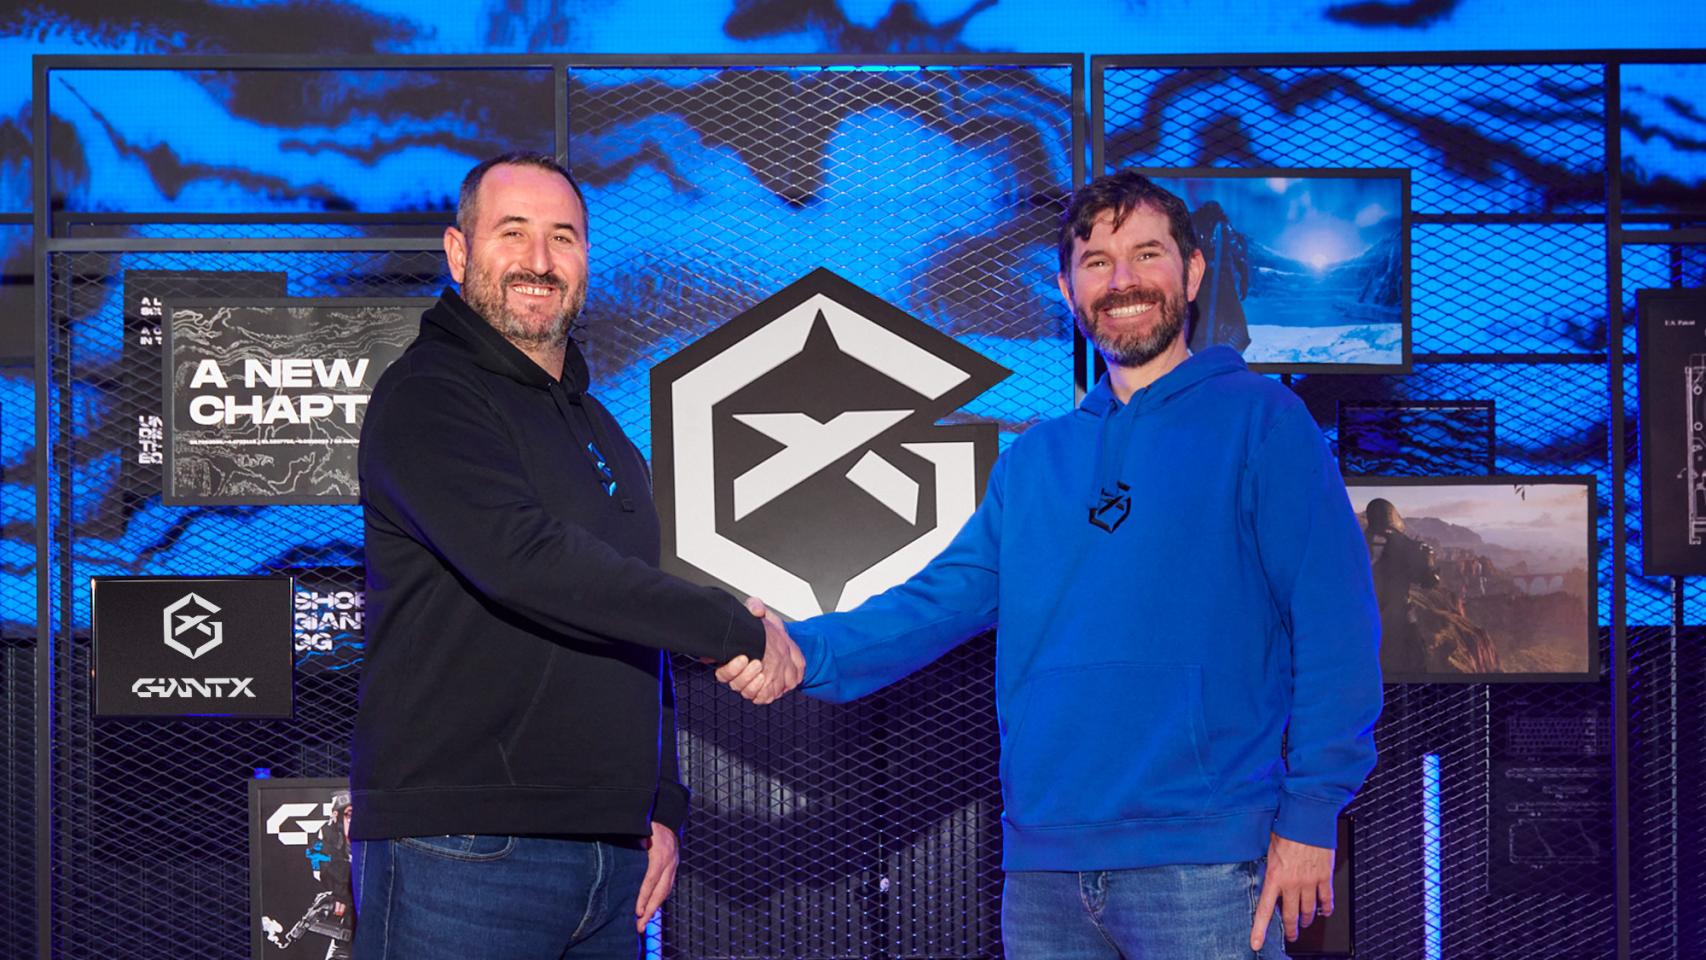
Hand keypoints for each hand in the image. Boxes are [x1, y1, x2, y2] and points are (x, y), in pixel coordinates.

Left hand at [635, 821, 677, 931]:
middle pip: (661, 891)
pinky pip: (667, 886)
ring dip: (655, 908)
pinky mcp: (673, 865)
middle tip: (639, 927)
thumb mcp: (638, 827)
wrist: (669, 811)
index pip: (651, 880)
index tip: (637, 912)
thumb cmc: (649, 819)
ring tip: (643, 923)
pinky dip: (658, 898)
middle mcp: (670, 861)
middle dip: (650, 911)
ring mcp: (673, 863)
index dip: (644, 897)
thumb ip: (629, 839)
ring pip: (665, 891)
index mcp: (660, 853)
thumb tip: (610, 845)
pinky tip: (650, 907)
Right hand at [714, 597, 803, 703]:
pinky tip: (765, 680)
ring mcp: (752, 684)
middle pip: (733, 682)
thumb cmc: (771, 634)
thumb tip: (754, 609)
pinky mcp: (765, 692)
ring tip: (761, 669)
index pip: (722, 670)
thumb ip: (756, 608)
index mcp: (734, 659)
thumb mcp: (765, 617)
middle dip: (742, 674)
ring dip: (751, 682)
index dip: (729, 667)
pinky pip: (759, 698)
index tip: (742, 656)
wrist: (789, 648)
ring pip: (744, 691)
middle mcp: (740, 675)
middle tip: (755, 662)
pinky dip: (761, 692)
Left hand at [1251, 832, 1335, 949]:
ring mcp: (1310, 882)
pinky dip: (1326, 908)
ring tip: (1306, 923)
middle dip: (1290, 929)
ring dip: (1307, 919)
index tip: (1256, 944)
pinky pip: (1326, 899)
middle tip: (1291, 936)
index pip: (1264, 910)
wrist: (1307, 820)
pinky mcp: (1324, 877)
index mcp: (1274, 877)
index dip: (1259, 930)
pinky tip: (1325, 912)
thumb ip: (1270, 867)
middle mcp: (1292, 884)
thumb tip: (1270, 878)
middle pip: (1290, 915)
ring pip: (1309, 910)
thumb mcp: (1268, 848)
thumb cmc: (1286, 830)